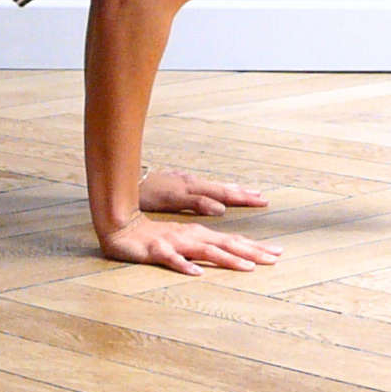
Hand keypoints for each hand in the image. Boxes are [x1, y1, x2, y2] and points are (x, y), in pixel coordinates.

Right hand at [98, 213, 282, 274]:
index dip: (256, 247)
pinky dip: (185, 265)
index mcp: (200, 235)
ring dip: (228, 259)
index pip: (233, 241)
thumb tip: (228, 258)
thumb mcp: (183, 242)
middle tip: (275, 259)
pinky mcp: (158, 250)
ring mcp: (176, 243)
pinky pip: (173, 259)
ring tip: (247, 267)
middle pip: (227, 244)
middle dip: (252, 251)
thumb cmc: (154, 237)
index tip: (278, 254)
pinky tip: (197, 273)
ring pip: (206, 251)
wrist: (122, 228)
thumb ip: (204, 248)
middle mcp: (192, 236)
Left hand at [138, 169, 266, 217]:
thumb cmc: (148, 195)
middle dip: (244, 194)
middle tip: (263, 198)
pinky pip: (205, 187)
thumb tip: (222, 208)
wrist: (127, 184)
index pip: (225, 193)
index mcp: (195, 188)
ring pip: (215, 187)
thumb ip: (197, 202)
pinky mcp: (180, 184)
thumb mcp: (172, 200)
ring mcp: (187, 183)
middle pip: (224, 189)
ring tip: (249, 193)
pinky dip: (218, 191)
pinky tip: (219, 194)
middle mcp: (194, 183)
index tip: (262, 200)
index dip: (243, 198)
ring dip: (233, 191)